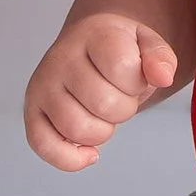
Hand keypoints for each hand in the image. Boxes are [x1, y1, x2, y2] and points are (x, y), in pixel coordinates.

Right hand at [24, 13, 179, 171]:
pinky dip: (70, 159)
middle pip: (104, 104)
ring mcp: (43, 86)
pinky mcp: (32, 113)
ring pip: (78, 129)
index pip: (122, 67)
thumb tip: (162, 77)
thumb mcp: (146, 43)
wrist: (87, 45)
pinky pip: (44, 146)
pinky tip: (89, 152)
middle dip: (124, 109)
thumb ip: (160, 58)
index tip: (134, 75)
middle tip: (119, 96)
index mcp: (93, 36)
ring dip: (102, 131)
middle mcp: (61, 59)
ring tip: (102, 114)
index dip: (138, 82)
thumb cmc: (117, 50)